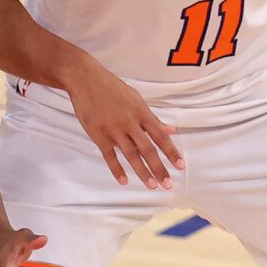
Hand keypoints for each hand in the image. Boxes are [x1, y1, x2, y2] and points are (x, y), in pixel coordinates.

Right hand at [62, 59, 183, 189]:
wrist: (85, 80)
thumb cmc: (113, 88)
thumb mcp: (136, 99)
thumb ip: (153, 118)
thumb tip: (171, 130)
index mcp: (141, 112)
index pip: (160, 136)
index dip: (171, 152)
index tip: (180, 166)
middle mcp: (130, 122)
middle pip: (148, 149)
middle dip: (159, 168)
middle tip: (168, 185)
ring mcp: (113, 130)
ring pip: (131, 155)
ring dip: (142, 172)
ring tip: (152, 186)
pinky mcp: (98, 135)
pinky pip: (109, 156)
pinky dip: (117, 169)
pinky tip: (124, 181)